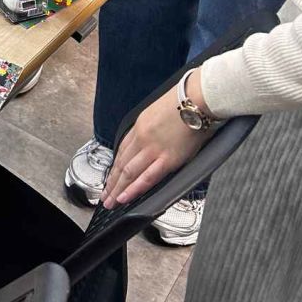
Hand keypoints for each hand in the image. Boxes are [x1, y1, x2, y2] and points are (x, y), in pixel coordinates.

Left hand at [101, 71, 214, 208]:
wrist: (197, 99)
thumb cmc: (184, 103)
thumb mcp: (158, 113)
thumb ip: (151, 129)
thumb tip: (151, 139)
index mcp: (139, 127)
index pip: (122, 151)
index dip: (114, 167)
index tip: (110, 177)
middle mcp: (142, 139)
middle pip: (121, 164)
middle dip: (111, 182)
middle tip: (104, 195)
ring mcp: (153, 150)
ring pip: (128, 173)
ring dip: (117, 189)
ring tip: (110, 202)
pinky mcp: (168, 159)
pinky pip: (146, 178)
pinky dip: (134, 189)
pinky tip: (124, 198)